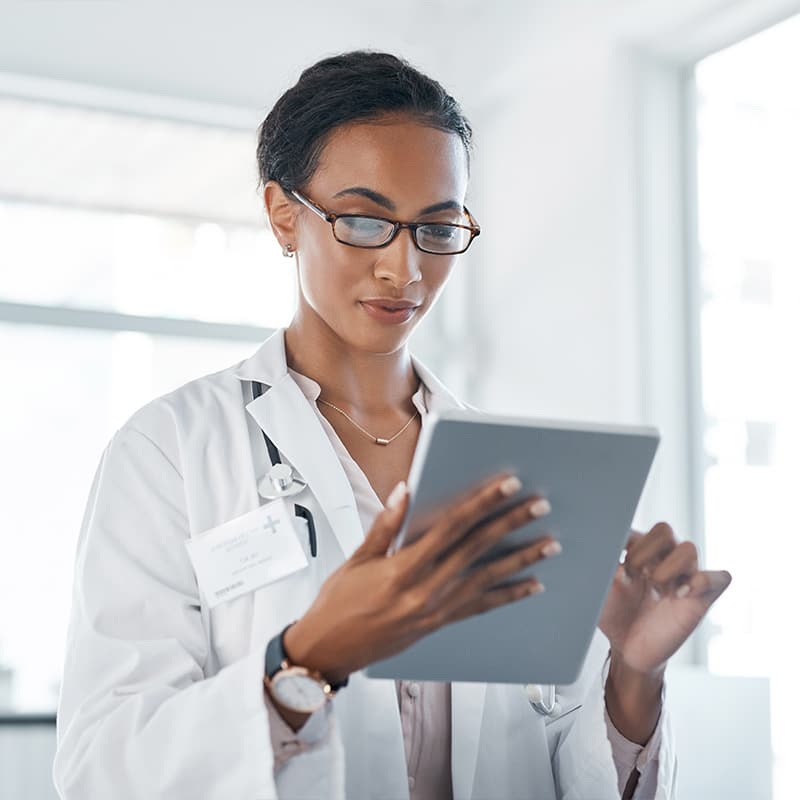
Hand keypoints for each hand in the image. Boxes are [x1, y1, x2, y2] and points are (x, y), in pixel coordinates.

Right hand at [283, 474, 558, 684]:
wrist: (329, 650)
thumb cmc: (337, 603)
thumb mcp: (357, 559)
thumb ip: (385, 525)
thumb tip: (404, 491)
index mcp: (402, 568)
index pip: (451, 527)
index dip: (481, 504)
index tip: (505, 486)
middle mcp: (425, 590)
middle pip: (477, 549)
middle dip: (511, 524)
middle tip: (539, 506)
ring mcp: (435, 610)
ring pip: (488, 579)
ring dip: (522, 559)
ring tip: (549, 544)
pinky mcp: (439, 624)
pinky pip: (481, 607)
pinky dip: (508, 596)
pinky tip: (530, 585)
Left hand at [599, 522, 731, 675]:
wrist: (627, 649)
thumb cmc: (614, 613)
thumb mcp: (601, 585)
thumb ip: (604, 562)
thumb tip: (606, 541)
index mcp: (641, 550)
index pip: (637, 528)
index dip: (625, 544)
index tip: (615, 567)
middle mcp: (665, 559)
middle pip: (664, 529)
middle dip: (645, 551)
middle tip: (634, 576)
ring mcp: (685, 577)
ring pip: (689, 548)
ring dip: (668, 567)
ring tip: (657, 589)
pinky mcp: (702, 598)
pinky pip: (720, 577)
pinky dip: (702, 581)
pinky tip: (680, 595)